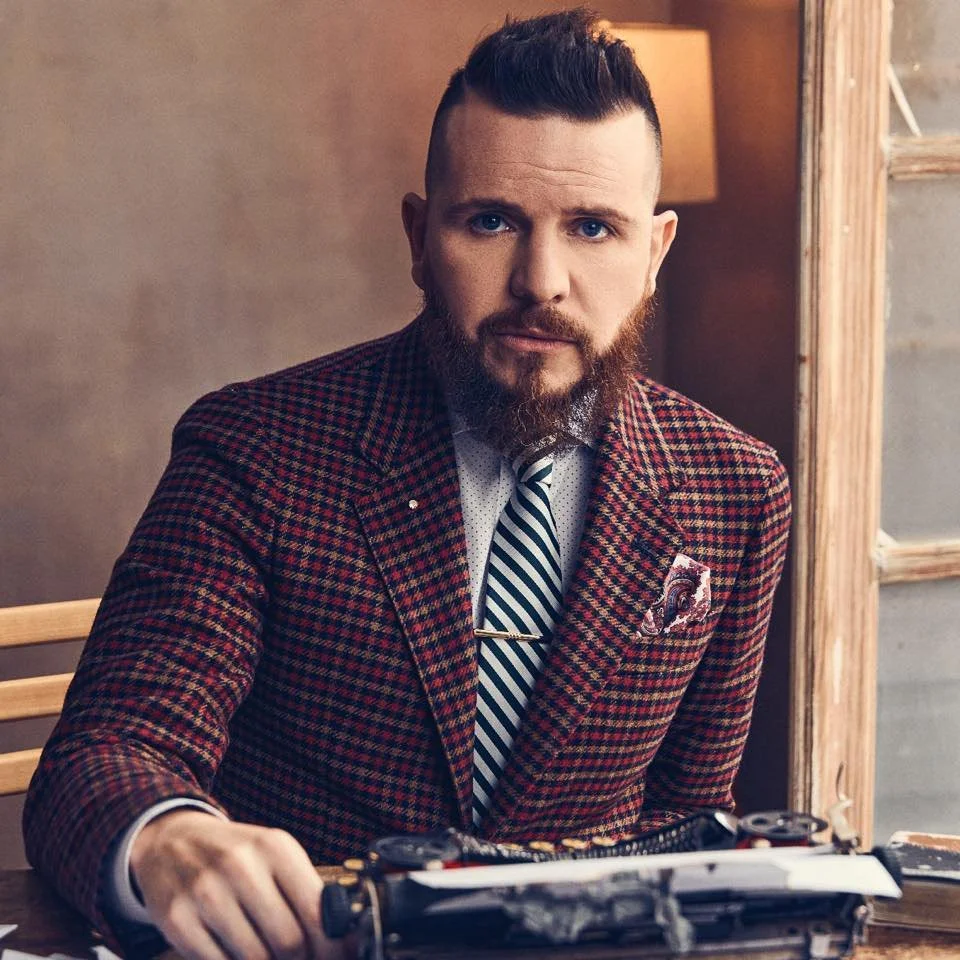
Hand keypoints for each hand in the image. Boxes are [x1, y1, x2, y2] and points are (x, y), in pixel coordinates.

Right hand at [131, 810, 347, 959]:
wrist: (171, 841)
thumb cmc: (236, 855)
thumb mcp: (275, 857)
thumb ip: (307, 894)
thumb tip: (339, 942)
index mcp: (275, 847)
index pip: (316, 912)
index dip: (331, 946)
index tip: (338, 957)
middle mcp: (241, 865)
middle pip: (289, 942)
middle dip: (300, 959)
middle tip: (300, 957)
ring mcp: (206, 892)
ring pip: (255, 959)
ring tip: (267, 951)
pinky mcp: (177, 919)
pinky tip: (235, 951)